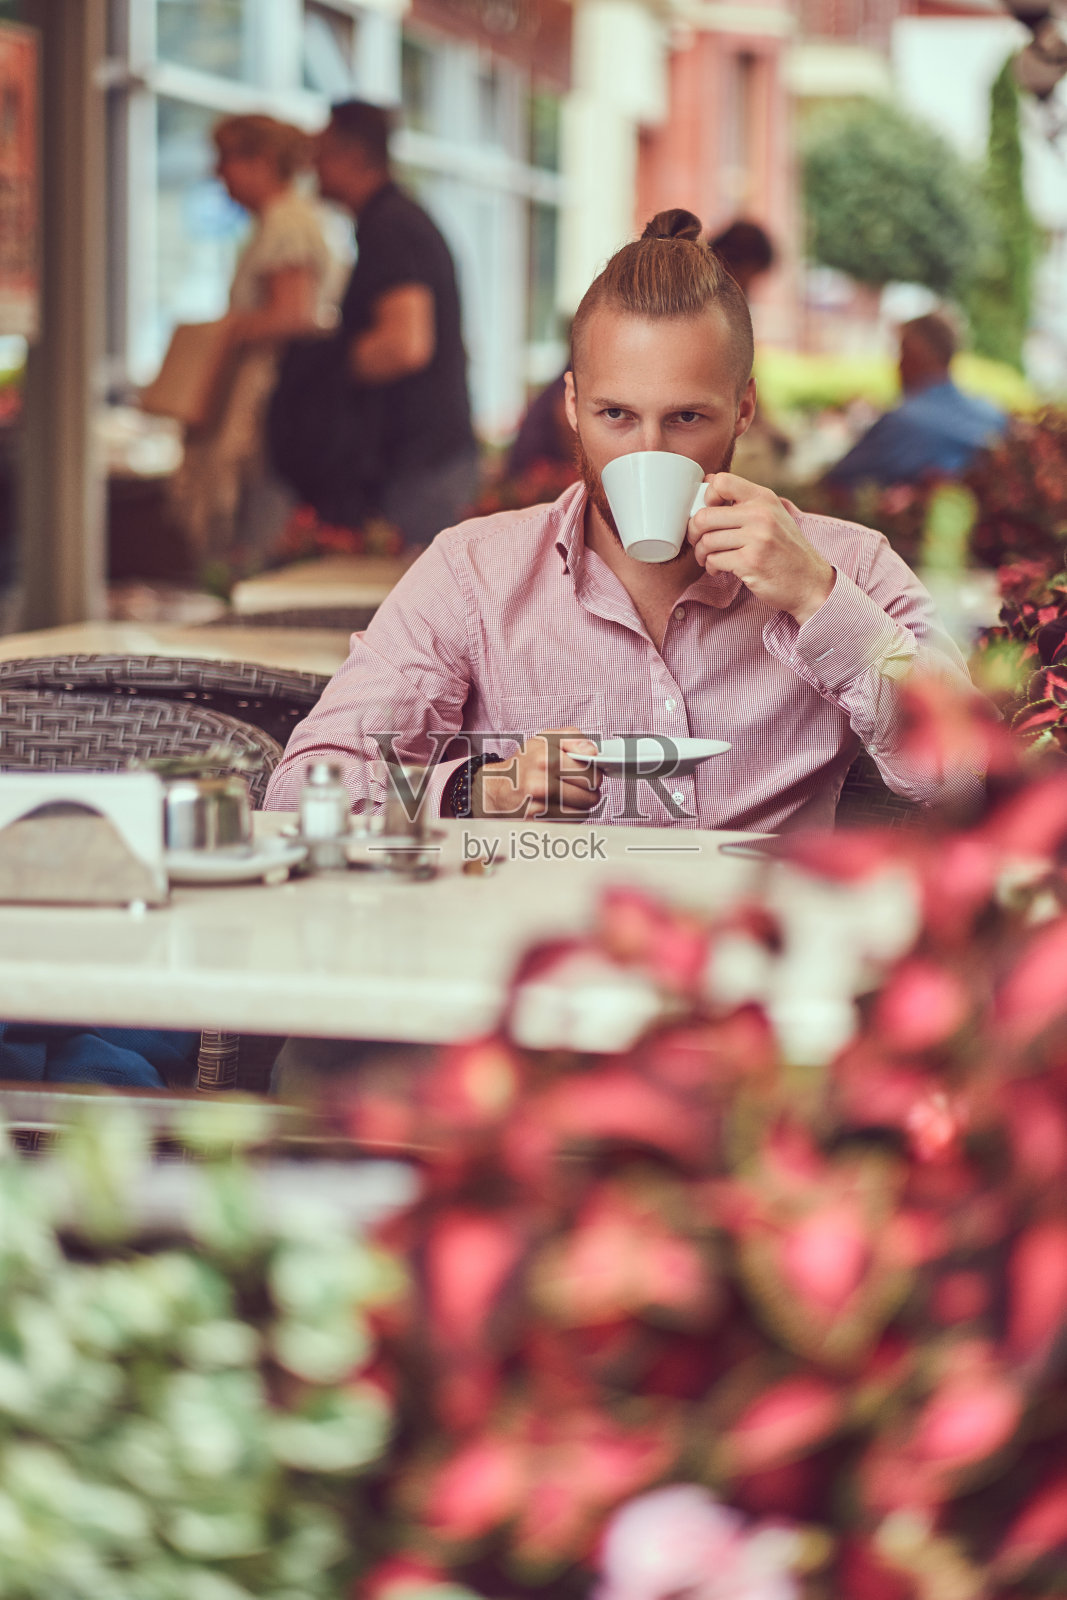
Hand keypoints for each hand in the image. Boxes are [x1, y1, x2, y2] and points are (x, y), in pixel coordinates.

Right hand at [475, 728, 602, 818]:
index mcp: (546, 759)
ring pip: (582, 813)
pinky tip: (558, 807)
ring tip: (568, 796)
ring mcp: (538, 808)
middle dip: (589, 792)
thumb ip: (573, 738)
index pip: (591, 774)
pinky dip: (569, 817)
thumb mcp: (545, 739)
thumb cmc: (525, 763)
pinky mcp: (537, 826)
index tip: (589, 774)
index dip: (595, 774)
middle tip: (580, 786)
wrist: (495, 789)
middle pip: (590, 796)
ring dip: (580, 806)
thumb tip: (593, 752)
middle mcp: (541, 784)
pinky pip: (569, 824)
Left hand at [688, 472, 834, 624]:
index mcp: (764, 498)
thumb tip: (710, 480)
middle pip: (705, 516)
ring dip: (701, 554)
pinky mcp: (751, 562)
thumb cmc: (786, 550)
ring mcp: (757, 538)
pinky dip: (711, 567)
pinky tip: (719, 569)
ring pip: (706, 541)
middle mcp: (761, 514)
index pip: (721, 481)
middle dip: (693, 532)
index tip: (708, 512)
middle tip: (697, 541)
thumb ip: (745, 501)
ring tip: (708, 558)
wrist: (810, 583)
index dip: (706, 497)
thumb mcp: (773, 515)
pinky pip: (714, 560)